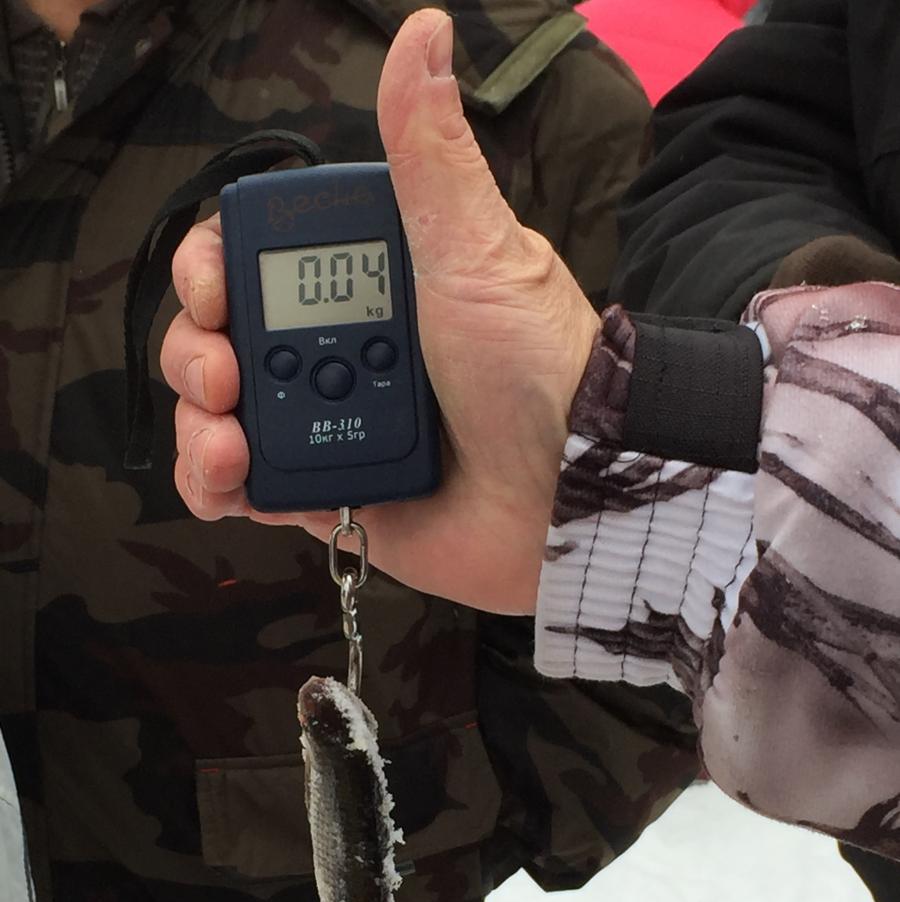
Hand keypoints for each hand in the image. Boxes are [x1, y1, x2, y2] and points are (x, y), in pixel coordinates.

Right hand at [161, 8, 599, 613]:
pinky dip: (215, 486)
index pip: (254, 264)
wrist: (563, 493)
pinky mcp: (326, 493)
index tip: (214, 291)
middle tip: (225, 377)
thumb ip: (429, 154)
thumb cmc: (531, 366)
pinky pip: (242, 490)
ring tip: (229, 444)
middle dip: (195, 355)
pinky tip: (228, 481)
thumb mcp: (474, 249)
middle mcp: (338, 353)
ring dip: (197, 426)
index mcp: (366, 287)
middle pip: (218, 340)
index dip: (211, 271)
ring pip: (216, 417)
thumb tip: (424, 32)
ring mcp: (327, 425)